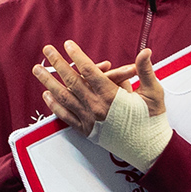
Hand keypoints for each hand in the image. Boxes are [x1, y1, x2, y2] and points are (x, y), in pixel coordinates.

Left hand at [35, 41, 162, 132]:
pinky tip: (47, 95)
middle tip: (47, 50)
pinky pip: (66, 116)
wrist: (148, 148)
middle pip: (72, 81)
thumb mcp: (153, 92)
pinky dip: (55, 105)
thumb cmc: (152, 118)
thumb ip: (145, 71)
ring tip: (37, 70)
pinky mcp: (87, 130)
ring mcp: (89, 119)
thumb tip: (145, 51)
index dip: (78, 56)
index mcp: (112, 95)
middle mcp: (97, 106)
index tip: (68, 44)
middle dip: (58, 64)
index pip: (90, 71)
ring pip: (64, 97)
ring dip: (49, 82)